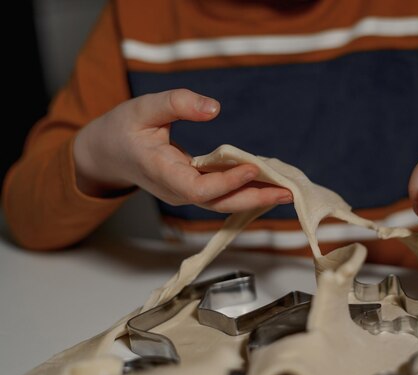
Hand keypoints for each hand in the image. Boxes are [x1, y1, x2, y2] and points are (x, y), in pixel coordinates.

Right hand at [73, 89, 291, 211]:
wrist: (106, 153)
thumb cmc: (122, 129)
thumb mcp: (144, 107)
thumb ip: (177, 103)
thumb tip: (214, 108)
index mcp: (162, 173)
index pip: (199, 188)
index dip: (226, 182)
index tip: (252, 167)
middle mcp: (176, 190)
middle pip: (219, 203)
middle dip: (254, 198)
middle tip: (287, 192)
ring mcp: (185, 193)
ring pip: (223, 202)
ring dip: (255, 197)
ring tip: (286, 190)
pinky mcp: (193, 189)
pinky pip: (222, 194)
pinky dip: (245, 189)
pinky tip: (267, 183)